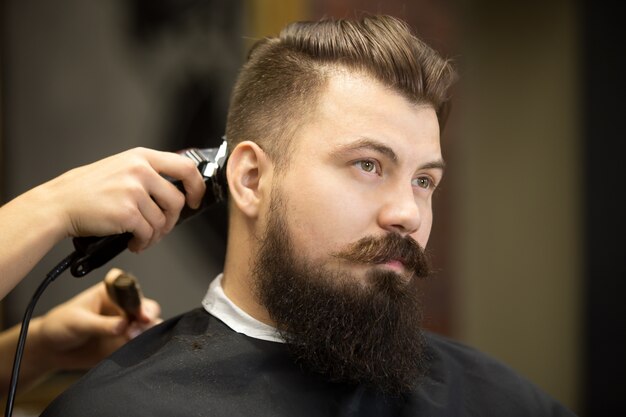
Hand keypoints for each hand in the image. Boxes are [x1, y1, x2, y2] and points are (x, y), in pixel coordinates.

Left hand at [31, 269, 161, 370]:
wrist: (52, 351)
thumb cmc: (60, 326)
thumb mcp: (78, 322)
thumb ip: (101, 324)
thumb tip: (123, 325)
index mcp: (110, 292)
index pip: (130, 287)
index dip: (137, 295)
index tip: (138, 309)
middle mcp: (122, 306)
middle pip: (145, 306)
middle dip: (147, 315)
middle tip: (140, 325)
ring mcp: (126, 324)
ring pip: (148, 325)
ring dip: (146, 331)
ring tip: (132, 338)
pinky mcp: (125, 342)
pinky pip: (141, 343)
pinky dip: (143, 346)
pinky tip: (137, 349)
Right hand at [37, 147, 205, 251]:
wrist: (58, 204)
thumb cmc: (87, 190)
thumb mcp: (120, 167)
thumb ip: (147, 173)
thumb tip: (174, 191)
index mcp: (141, 157)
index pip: (185, 167)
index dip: (197, 186)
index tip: (194, 199)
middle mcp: (140, 170)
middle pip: (176, 200)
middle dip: (171, 220)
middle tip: (161, 228)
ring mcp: (134, 191)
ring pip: (162, 221)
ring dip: (155, 235)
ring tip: (142, 238)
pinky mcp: (127, 213)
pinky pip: (148, 233)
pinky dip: (144, 243)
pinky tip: (134, 243)